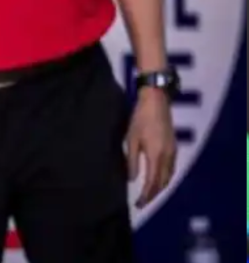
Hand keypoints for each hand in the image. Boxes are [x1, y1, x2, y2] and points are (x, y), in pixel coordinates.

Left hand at [126, 87, 176, 207]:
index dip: (146, 195)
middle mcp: (168, 157)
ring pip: (169, 176)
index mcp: (156, 156)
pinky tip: (158, 178)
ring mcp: (173, 152)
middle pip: (163, 182)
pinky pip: (171, 168)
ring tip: (149, 193)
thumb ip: (133, 160)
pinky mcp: (174, 146)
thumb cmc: (140, 119)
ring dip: (160, 187)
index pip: (152, 182)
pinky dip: (164, 177)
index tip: (139, 205)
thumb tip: (133, 179)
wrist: (157, 102)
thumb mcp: (132, 139)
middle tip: (143, 203)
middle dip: (153, 194)